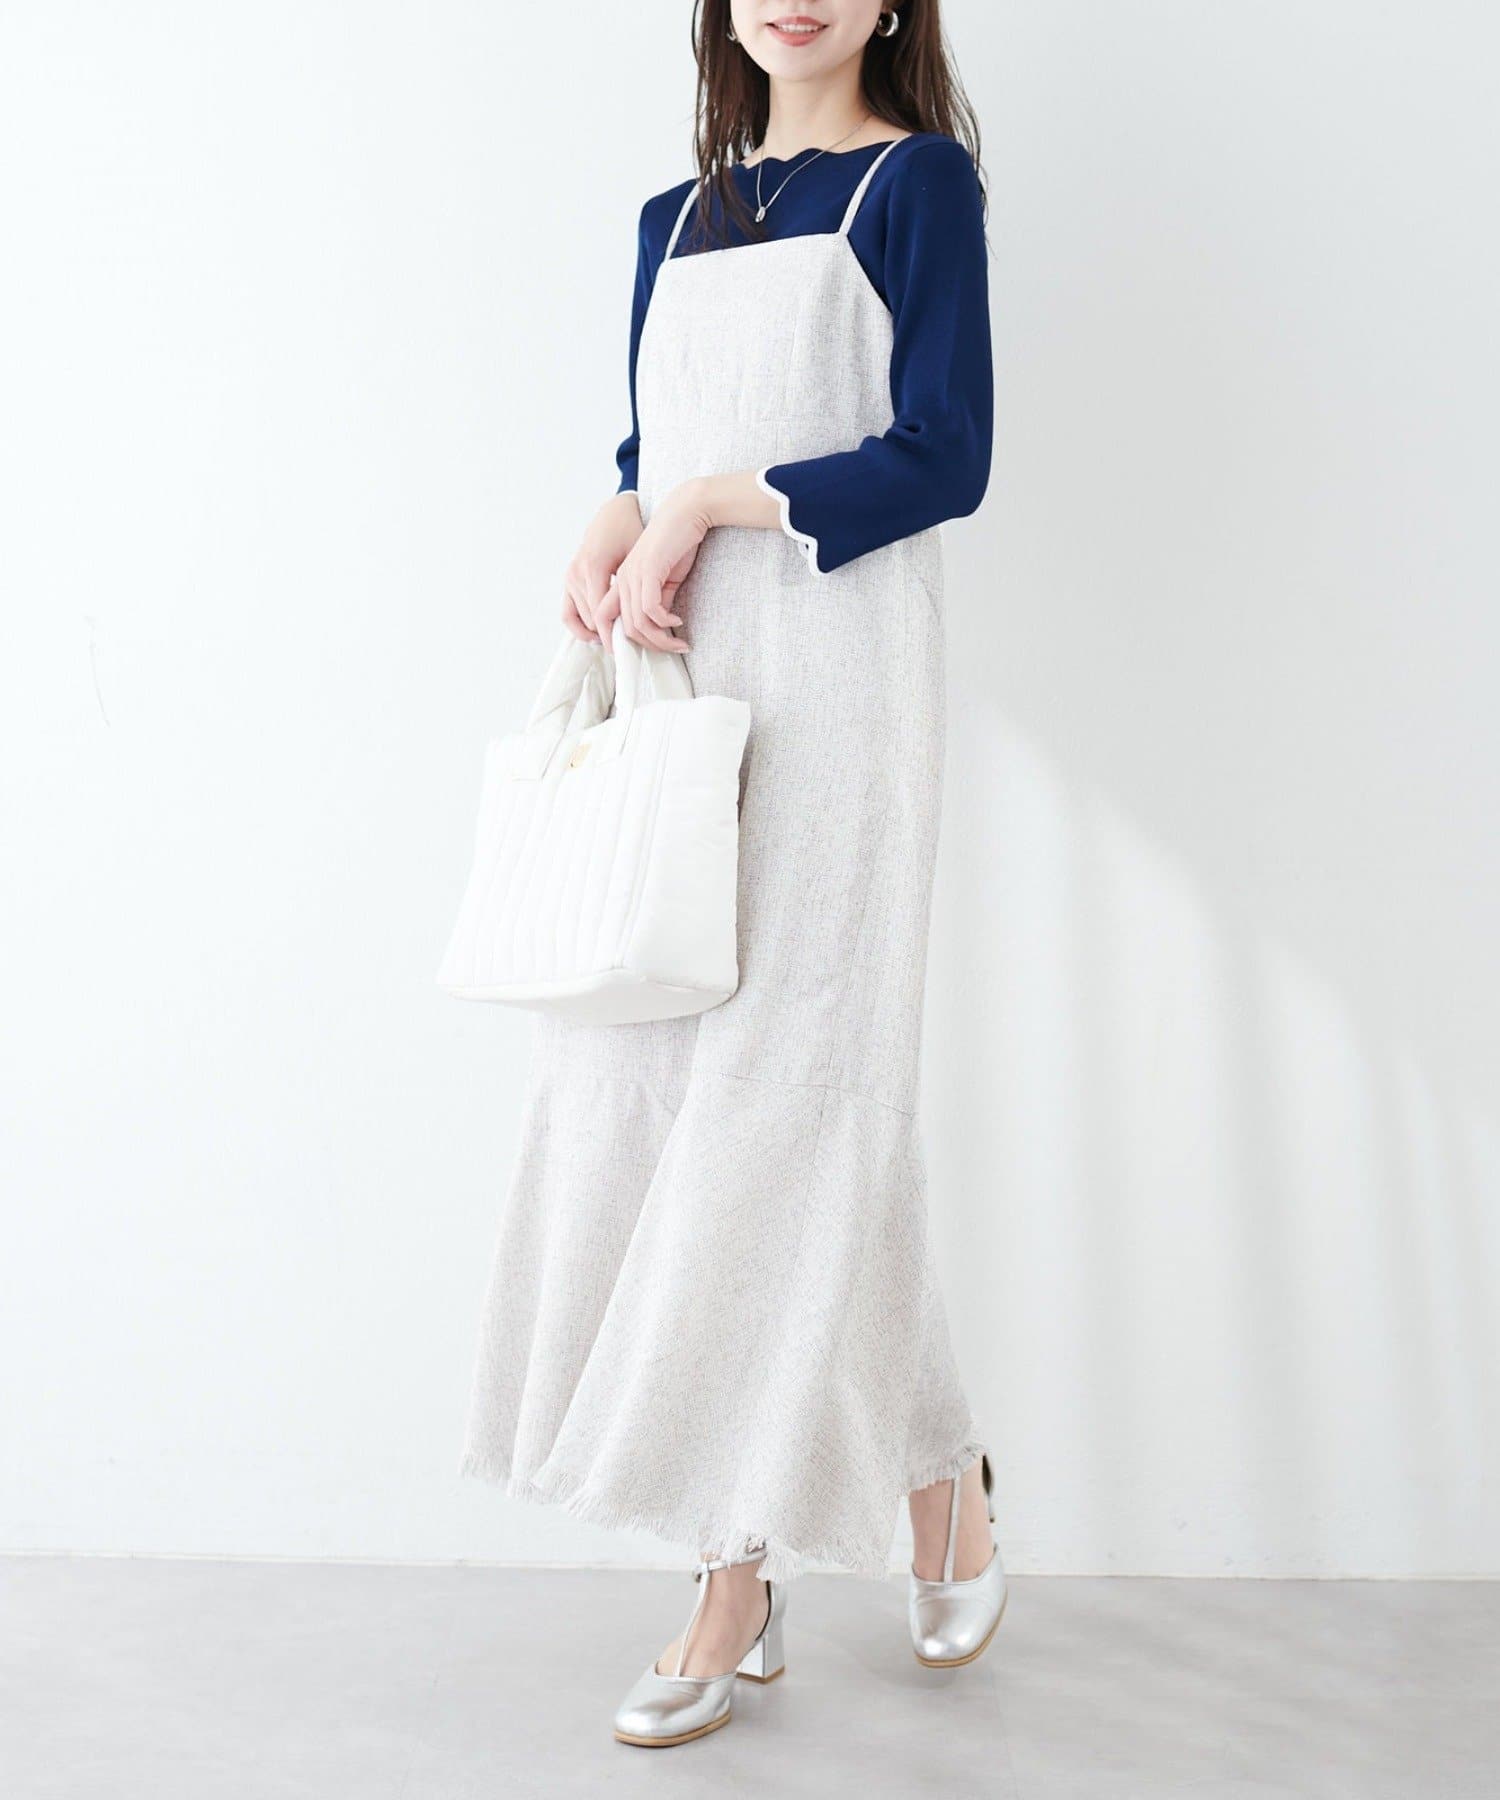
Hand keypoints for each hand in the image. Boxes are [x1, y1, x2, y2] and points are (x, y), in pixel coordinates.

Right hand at [562, 492, 642, 644]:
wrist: (614, 512)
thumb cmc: (631, 530)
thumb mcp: (638, 554)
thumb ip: (636, 585)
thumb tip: (647, 619)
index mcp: (594, 567)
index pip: (600, 613)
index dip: (615, 634)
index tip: (630, 649)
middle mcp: (577, 573)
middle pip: (591, 620)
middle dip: (610, 635)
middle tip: (631, 648)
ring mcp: (570, 576)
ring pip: (580, 620)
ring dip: (598, 633)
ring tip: (619, 641)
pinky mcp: (568, 579)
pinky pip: (568, 613)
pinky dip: (581, 627)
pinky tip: (599, 634)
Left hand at [600, 480, 715, 654]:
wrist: (685, 512)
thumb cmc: (677, 543)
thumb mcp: (665, 579)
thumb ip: (657, 600)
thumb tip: (658, 626)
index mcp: (622, 581)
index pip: (605, 620)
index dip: (618, 642)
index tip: (645, 652)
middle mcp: (622, 579)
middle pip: (624, 629)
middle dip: (649, 646)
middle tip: (672, 650)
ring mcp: (633, 575)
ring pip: (637, 624)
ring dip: (660, 640)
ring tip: (678, 644)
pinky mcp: (649, 571)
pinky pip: (651, 610)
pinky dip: (665, 623)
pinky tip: (678, 622)